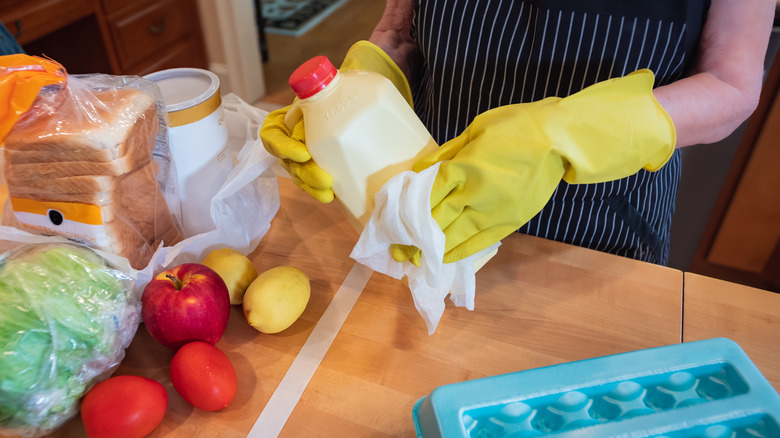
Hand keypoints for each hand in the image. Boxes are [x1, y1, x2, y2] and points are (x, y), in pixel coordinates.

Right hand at [259, 41, 411, 201]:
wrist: (384, 90)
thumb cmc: (361, 83)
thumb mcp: (345, 81)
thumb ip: (329, 83)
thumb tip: (315, 82)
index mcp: (297, 116)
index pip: (272, 133)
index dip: (281, 146)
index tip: (303, 153)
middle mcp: (301, 135)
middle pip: (287, 161)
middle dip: (303, 175)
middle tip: (325, 181)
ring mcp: (316, 152)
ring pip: (301, 175)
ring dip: (310, 187)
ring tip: (329, 193)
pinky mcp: (333, 166)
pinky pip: (318, 182)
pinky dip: (321, 191)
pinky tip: (335, 198)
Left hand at [393, 69, 674, 263]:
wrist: (560, 140)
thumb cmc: (516, 126)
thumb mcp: (475, 130)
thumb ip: (446, 155)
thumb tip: (421, 173)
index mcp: (465, 168)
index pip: (425, 197)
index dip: (406, 212)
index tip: (390, 222)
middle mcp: (476, 195)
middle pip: (435, 222)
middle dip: (413, 238)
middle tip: (395, 251)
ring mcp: (494, 212)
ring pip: (455, 237)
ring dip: (432, 251)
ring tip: (413, 260)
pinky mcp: (509, 221)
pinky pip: (480, 242)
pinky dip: (460, 251)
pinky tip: (444, 258)